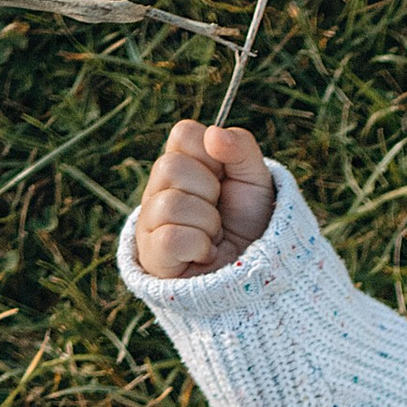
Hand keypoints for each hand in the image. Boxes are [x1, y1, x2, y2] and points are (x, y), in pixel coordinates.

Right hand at [134, 120, 273, 278]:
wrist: (255, 273)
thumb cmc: (250, 224)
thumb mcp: (256, 180)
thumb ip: (241, 148)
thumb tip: (214, 134)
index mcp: (181, 164)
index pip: (183, 133)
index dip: (212, 155)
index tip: (224, 178)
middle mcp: (158, 189)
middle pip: (171, 167)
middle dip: (210, 192)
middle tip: (219, 211)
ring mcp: (150, 222)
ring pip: (171, 204)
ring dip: (207, 223)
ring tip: (214, 236)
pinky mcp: (152, 255)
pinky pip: (170, 238)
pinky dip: (198, 247)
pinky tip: (204, 254)